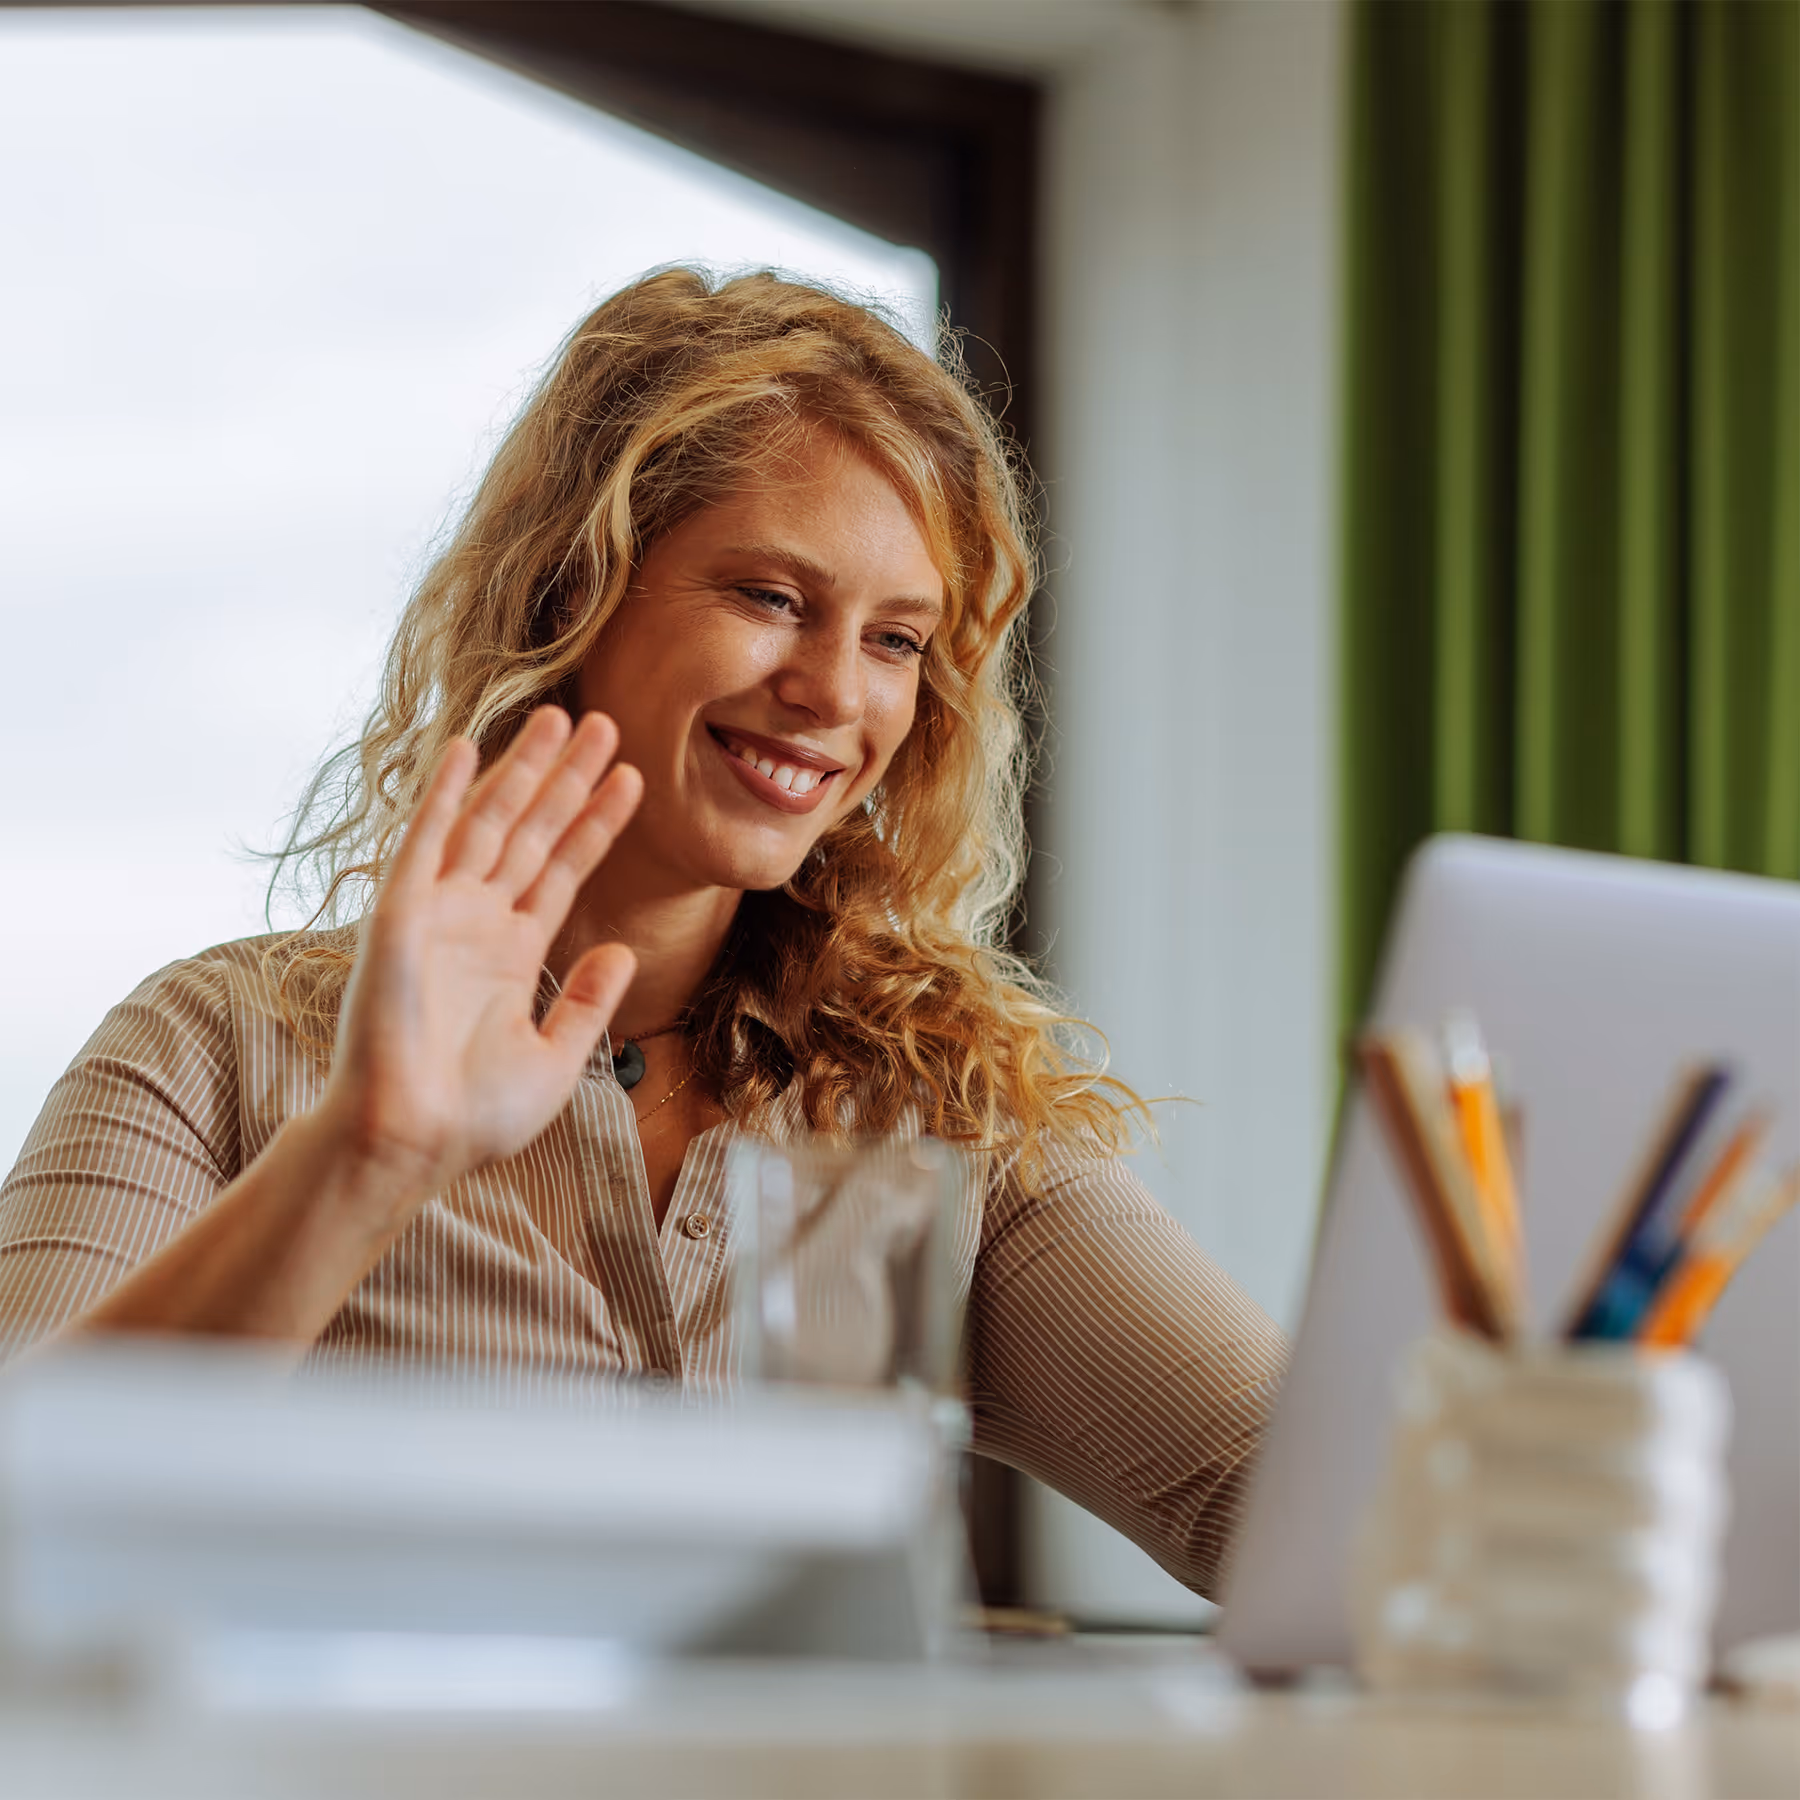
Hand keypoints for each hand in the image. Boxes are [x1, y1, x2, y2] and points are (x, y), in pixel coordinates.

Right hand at [317, 707, 642, 1200]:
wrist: (413, 1144)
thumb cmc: (474, 1117)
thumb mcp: (557, 1058)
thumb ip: (589, 1002)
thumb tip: (623, 951)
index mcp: (512, 952)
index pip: (563, 869)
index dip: (596, 822)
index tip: (632, 778)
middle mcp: (476, 922)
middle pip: (532, 831)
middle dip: (568, 779)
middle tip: (606, 723)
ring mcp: (438, 914)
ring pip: (490, 823)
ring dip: (524, 770)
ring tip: (563, 719)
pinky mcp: (400, 916)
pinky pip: (425, 843)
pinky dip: (444, 794)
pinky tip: (466, 747)